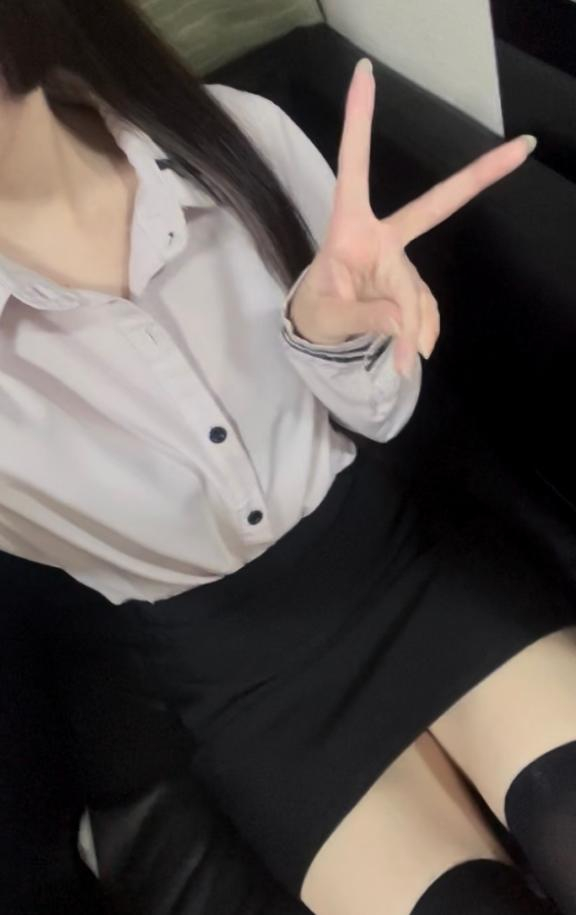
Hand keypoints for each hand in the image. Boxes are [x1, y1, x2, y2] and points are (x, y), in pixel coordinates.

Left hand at [289, 57, 535, 377]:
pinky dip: (421, 332)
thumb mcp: (328, 316)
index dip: (359, 122)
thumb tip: (402, 324)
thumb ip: (363, 317)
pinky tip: (411, 354)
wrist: (320, 330)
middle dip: (477, 178)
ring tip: (403, 361)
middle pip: (435, 206)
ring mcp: (400, 260)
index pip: (355, 168)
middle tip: (522, 149)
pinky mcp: (410, 285)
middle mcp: (382, 235)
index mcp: (349, 226)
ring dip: (415, 326)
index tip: (365, 72)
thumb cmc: (316, 311)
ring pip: (420, 291)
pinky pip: (424, 310)